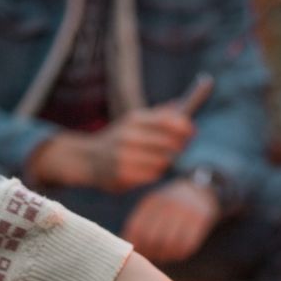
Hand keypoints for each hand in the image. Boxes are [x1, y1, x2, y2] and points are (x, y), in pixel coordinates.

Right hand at [28, 106, 194, 191]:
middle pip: (169, 142)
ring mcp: (125, 157)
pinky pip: (153, 175)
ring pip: (163, 161)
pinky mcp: (124, 175)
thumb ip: (158, 114)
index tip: (192, 130)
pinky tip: (151, 169)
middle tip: (182, 147)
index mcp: (133, 120)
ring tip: (164, 158)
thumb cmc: (119, 139)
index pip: (166, 120)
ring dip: (167, 161)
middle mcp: (129, 136)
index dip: (183, 126)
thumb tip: (180, 104)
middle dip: (179, 145)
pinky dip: (156, 172)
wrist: (88, 159)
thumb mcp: (134, 122)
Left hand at [122, 178, 218, 264]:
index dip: (136, 245)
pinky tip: (177, 252)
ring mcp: (184, 212)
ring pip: (169, 244)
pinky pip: (186, 245)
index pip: (137, 229)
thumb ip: (140, 222)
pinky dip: (180, 253)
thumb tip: (126, 243)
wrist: (201, 191)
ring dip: (165, 255)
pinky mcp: (200, 220)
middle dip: (151, 252)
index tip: (140, 251)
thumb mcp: (153, 206)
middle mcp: (167, 205)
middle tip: (153, 256)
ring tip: (164, 256)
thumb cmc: (170, 205)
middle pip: (152, 239)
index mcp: (152, 202)